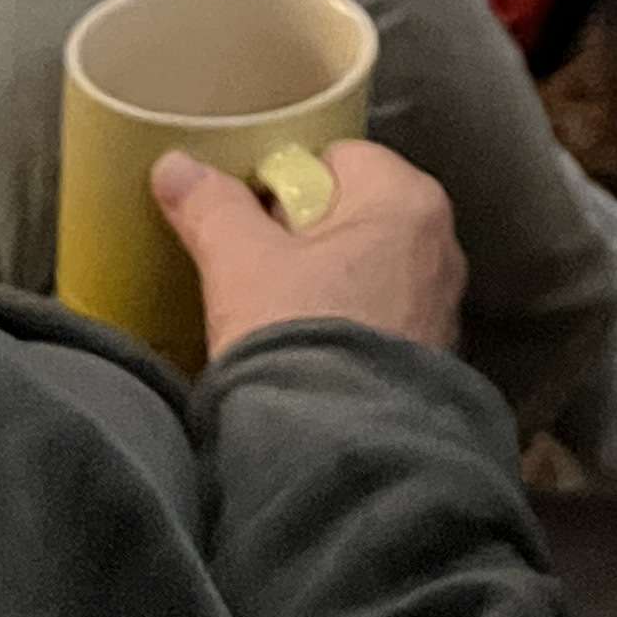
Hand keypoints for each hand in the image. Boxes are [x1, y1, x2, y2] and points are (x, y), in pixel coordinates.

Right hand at [153, 138, 466, 363]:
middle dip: (302, 239)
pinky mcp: (432, 356)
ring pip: (366, 269)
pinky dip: (346, 326)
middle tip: (256, 275)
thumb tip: (175, 165)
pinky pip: (380, 318)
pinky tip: (309, 356)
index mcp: (406, 198)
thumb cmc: (299, 339)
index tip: (247, 227)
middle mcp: (440, 242)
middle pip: (352, 213)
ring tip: (276, 321)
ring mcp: (442, 303)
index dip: (282, 187)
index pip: (336, 159)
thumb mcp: (240, 266)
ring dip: (323, 286)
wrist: (343, 457)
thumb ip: (211, 208)